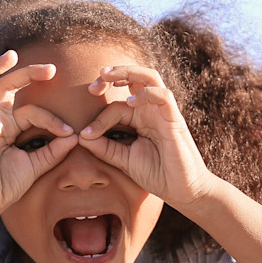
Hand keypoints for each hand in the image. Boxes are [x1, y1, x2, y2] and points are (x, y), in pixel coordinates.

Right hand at [0, 50, 76, 217]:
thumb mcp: (37, 164)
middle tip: (51, 69)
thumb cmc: (8, 184)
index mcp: (9, 124)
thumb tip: (76, 137)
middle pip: (8, 86)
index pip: (32, 111)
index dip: (52, 120)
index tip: (70, 133)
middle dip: (28, 74)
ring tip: (10, 55)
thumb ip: (54, 150)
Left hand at [78, 65, 211, 207]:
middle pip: (133, 78)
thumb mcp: (123, 160)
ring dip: (127, 72)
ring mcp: (163, 112)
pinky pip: (163, 96)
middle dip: (112, 75)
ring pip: (149, 77)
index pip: (115, 107)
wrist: (181, 191)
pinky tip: (131, 103)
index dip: (98, 118)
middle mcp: (150, 111)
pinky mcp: (174, 119)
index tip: (85, 134)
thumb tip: (81, 137)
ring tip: (106, 75)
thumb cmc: (156, 174)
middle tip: (93, 84)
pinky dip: (146, 94)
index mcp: (139, 119)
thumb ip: (104, 148)